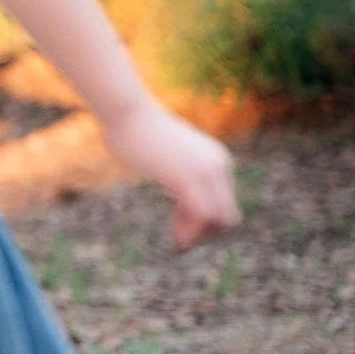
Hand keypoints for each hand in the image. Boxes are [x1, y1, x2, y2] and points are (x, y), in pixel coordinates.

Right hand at [101, 102, 241, 250]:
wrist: (127, 112)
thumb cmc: (136, 131)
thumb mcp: (167, 155)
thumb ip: (179, 171)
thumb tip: (176, 187)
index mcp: (217, 159)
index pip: (224, 203)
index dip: (205, 221)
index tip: (179, 224)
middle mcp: (219, 164)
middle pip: (227, 216)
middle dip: (205, 232)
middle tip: (179, 238)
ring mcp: (206, 171)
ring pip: (219, 220)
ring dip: (199, 236)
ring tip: (178, 241)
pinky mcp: (189, 178)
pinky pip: (202, 216)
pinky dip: (191, 233)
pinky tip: (176, 238)